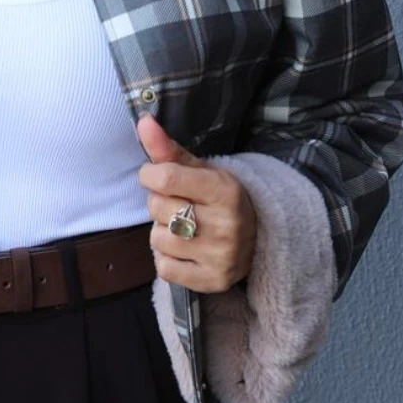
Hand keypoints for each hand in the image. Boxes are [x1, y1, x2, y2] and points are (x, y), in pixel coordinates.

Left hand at [137, 114, 257, 292]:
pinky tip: (185, 250)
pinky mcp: (211, 281)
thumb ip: (168, 148)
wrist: (258, 238)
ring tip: (184, 228)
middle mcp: (225, 224)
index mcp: (224, 190)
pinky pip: (164, 267)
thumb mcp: (200, 170)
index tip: (156, 176)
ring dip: (162, 232)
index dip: (150, 175)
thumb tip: (143, 121)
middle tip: (178, 204)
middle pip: (158, 208)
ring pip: (157, 239)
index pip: (166, 178)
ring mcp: (219, 256)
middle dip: (159, 203)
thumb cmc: (219, 199)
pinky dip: (167, 258)